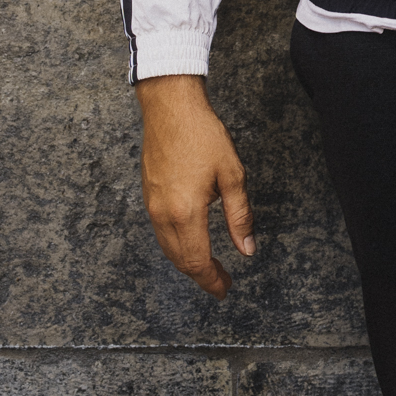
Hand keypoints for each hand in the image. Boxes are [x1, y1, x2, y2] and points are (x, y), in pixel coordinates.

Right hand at [136, 75, 254, 297]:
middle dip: (201, 276)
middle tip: (221, 283)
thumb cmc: (202, 134)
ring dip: (187, 263)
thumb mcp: (232, 174)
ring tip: (208, 267)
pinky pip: (160, 233)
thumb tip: (247, 249)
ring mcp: (151, 206)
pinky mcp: (148, 195)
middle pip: (180, 260)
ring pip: (168, 249)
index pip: (198, 261)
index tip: (225, 289)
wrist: (170, 106)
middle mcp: (163, 214)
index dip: (212, 280)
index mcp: (185, 212)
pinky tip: (189, 242)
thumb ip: (240, 216)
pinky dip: (176, 246)